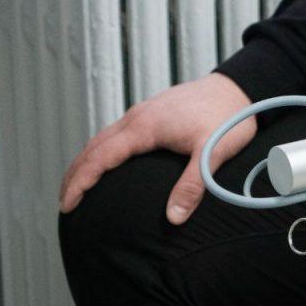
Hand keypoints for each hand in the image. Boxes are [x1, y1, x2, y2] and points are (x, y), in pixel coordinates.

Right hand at [59, 73, 254, 223]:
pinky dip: (102, 149)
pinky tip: (108, 162)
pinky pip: (116, 132)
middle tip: (64, 203)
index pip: (99, 158)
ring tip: (78, 186)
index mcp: (145, 127)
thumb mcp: (213, 154)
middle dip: (75, 175)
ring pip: (103, 137)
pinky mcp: (152, 111)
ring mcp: (144, 111)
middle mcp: (137, 117)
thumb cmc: (229, 117)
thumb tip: (174, 219)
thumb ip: (193, 186)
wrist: (240, 86)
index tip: (67, 205)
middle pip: (93, 147)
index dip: (80, 183)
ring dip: (86, 161)